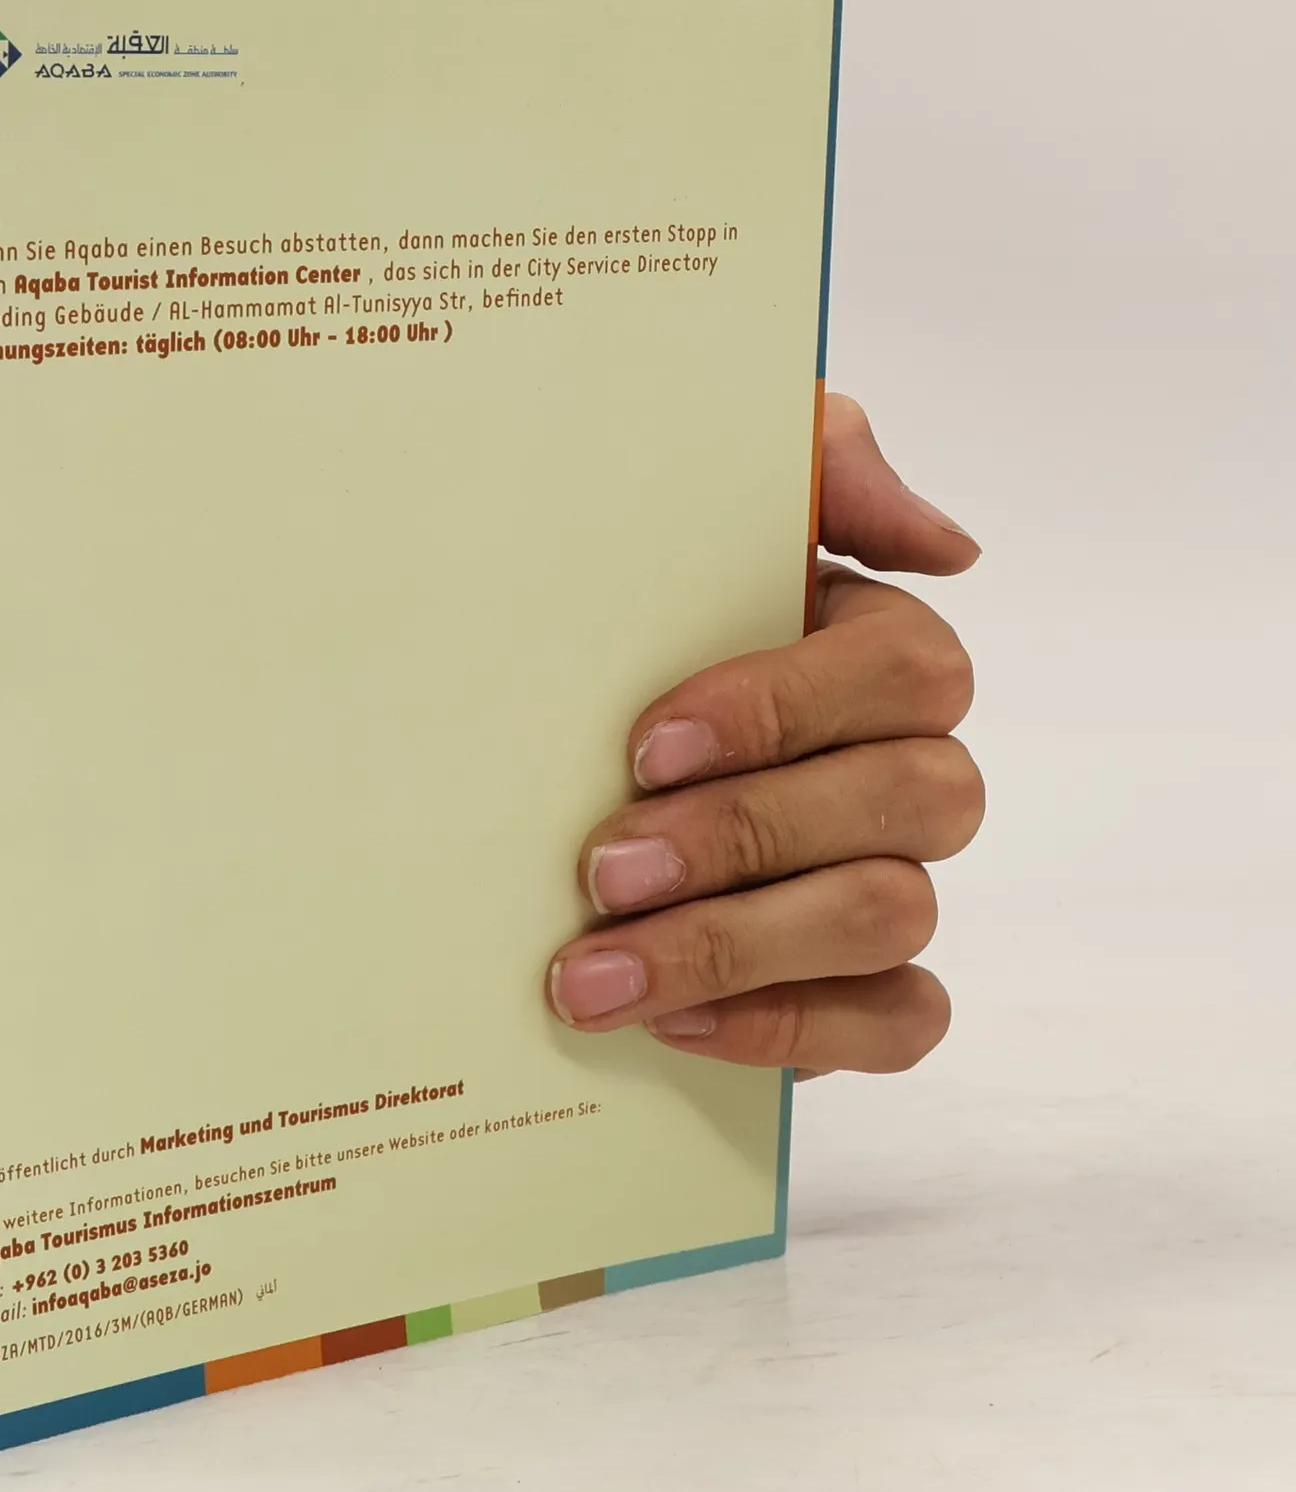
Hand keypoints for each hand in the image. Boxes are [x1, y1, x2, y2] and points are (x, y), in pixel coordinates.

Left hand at [544, 395, 982, 1075]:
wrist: (545, 729)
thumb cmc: (632, 607)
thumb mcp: (697, 500)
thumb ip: (819, 462)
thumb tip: (946, 542)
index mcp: (875, 650)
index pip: (902, 669)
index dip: (781, 709)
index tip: (644, 745)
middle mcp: (908, 766)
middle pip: (907, 800)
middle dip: (744, 838)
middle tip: (602, 871)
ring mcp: (895, 879)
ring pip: (891, 918)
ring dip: (736, 948)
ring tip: (591, 973)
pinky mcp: (866, 986)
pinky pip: (898, 1022)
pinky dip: (792, 1029)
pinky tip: (673, 1024)